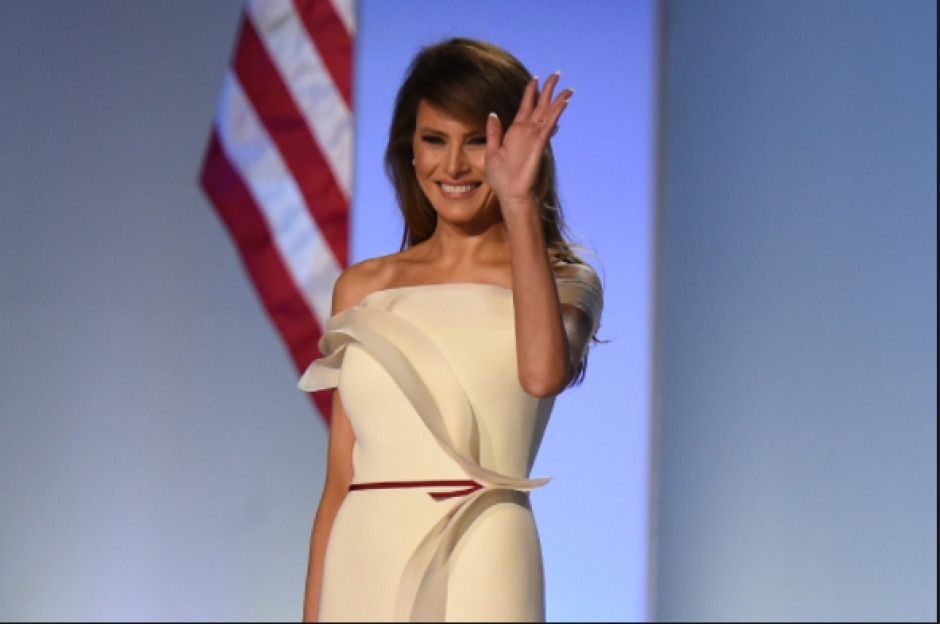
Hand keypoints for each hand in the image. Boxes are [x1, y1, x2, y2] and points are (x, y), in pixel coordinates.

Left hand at [485, 72, 572, 212]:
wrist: (510, 194)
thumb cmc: (501, 178)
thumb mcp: (491, 151)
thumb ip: (494, 133)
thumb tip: (493, 115)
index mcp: (515, 132)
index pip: (525, 107)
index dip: (530, 92)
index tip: (535, 79)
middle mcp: (527, 132)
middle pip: (540, 106)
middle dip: (548, 90)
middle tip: (556, 74)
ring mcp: (534, 138)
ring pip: (548, 114)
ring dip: (557, 100)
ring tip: (567, 87)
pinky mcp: (539, 145)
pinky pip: (549, 126)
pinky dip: (555, 114)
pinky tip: (562, 104)